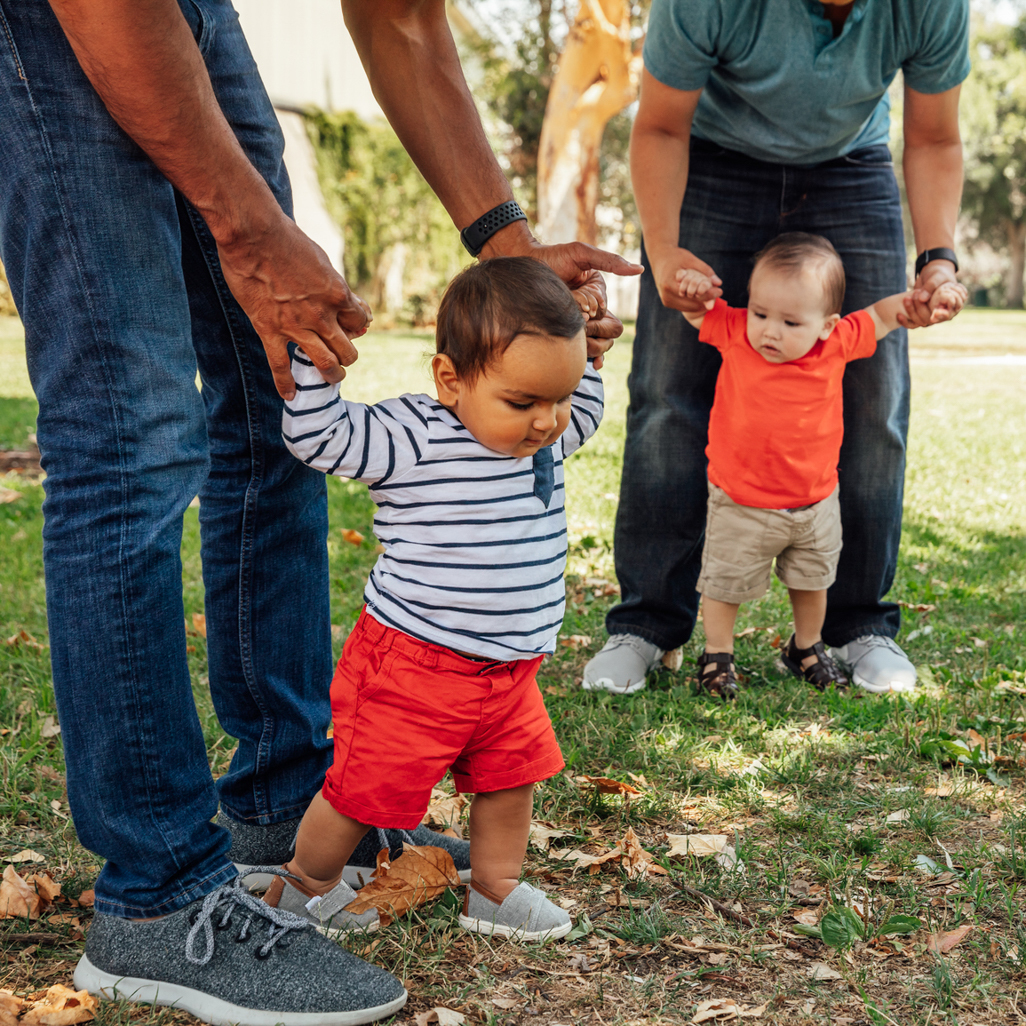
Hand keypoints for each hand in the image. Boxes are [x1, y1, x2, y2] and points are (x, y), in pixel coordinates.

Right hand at [216, 214, 371, 398]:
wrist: (252, 235)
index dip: (359, 324)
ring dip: (332, 374)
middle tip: (344, 356)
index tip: (354, 325)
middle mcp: (321, 315)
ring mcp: (296, 326)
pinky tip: (290, 395)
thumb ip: (334, 284)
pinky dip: (286, 384)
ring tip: (332, 376)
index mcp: (337, 294)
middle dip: (349, 355)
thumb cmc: (288, 239)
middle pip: (347, 349)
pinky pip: (280, 366)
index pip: (360, 320)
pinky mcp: (269, 330)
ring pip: (325, 363)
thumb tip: (351, 301)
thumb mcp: (321, 260)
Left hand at [519, 242, 642, 368]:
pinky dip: (591, 358)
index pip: (609, 319)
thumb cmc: (552, 257)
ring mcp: (579, 324)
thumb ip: (610, 262)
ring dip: (590, 347)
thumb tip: (639, 270)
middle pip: (608, 336)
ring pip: (598, 346)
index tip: (583, 312)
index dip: (598, 320)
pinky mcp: (565, 332)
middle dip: (596, 337)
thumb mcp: (582, 254)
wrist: (522, 264)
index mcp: (599, 296)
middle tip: (579, 330)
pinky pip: (584, 352)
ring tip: (575, 342)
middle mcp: (592, 311)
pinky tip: (592, 364)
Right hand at [649, 246, 722, 313]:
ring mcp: (666, 300)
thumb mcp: (691, 260)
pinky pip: (684, 307)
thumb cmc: (676, 256)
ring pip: (689, 308)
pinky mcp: (667, 302)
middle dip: (706, 300)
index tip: (720, 291)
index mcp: (670, 284)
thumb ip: (705, 271)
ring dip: (700, 303)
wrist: (660, 258)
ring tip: (710, 295)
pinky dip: (693, 303)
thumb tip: (719, 283)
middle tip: (717, 293)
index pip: (693, 294)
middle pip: (692, 303)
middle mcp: (666, 295)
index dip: (709, 294)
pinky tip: (700, 295)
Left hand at [897, 261, 966, 328]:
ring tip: (906, 298)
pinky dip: (905, 321)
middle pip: (930, 319)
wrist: (931, 275)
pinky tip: (898, 315)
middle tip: (916, 293)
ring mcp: (930, 315)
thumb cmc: (939, 274)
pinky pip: (913, 323)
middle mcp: (941, 314)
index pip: (947, 315)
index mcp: (951, 305)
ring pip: (920, 321)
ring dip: (912, 311)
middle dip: (920, 308)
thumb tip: (922, 299)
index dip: (941, 315)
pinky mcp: (920, 315)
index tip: (934, 314)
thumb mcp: (937, 277)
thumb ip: (931, 286)